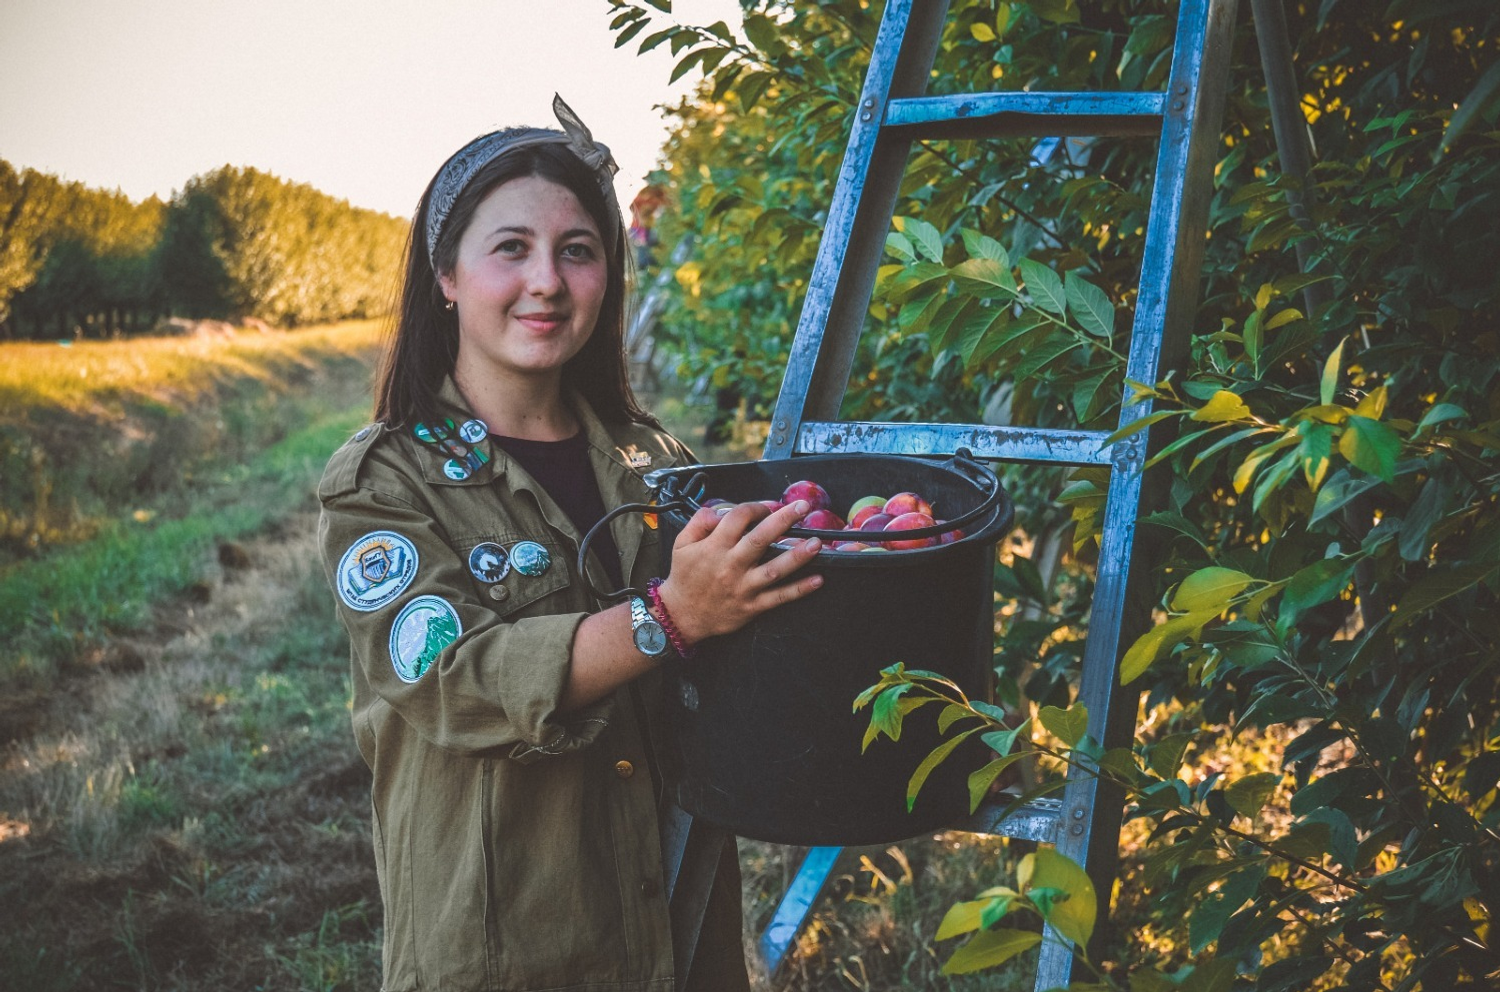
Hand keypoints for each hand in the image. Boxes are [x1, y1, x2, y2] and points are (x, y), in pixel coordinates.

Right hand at [656, 500, 824, 644]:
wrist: (682, 615)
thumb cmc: (685, 577)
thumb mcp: (681, 544)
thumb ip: (699, 521)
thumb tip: (720, 509)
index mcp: (714, 547)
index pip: (738, 518)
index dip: (756, 507)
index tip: (768, 506)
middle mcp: (731, 565)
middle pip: (760, 539)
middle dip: (783, 520)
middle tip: (803, 507)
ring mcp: (744, 587)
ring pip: (774, 570)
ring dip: (796, 556)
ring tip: (816, 543)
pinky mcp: (752, 606)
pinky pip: (779, 598)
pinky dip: (799, 590)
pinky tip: (818, 580)